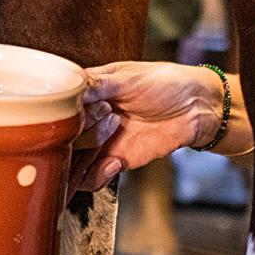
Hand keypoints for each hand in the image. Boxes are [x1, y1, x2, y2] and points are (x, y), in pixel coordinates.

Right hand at [68, 61, 223, 192]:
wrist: (197, 107)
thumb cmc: (166, 83)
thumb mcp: (130, 76)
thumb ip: (99, 83)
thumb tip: (72, 88)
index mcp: (89, 92)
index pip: (57, 106)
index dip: (65, 110)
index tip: (83, 106)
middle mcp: (89, 118)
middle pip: (61, 136)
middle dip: (81, 129)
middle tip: (108, 115)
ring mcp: (101, 142)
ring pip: (70, 161)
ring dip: (85, 154)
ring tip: (112, 133)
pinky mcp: (115, 160)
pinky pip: (91, 178)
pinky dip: (96, 175)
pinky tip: (114, 163)